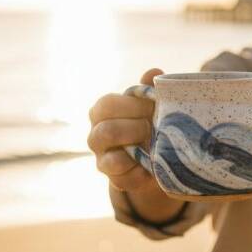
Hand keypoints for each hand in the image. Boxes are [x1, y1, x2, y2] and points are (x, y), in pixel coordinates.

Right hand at [88, 68, 163, 192]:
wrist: (155, 156)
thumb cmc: (148, 121)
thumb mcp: (149, 104)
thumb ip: (148, 89)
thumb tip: (154, 72)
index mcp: (102, 111)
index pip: (107, 105)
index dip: (133, 105)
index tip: (154, 105)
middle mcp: (96, 135)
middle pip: (107, 130)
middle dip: (136, 128)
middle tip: (154, 127)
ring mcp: (102, 159)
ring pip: (112, 158)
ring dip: (136, 149)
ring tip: (153, 144)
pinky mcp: (114, 179)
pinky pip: (124, 177)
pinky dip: (142, 171)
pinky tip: (153, 164)